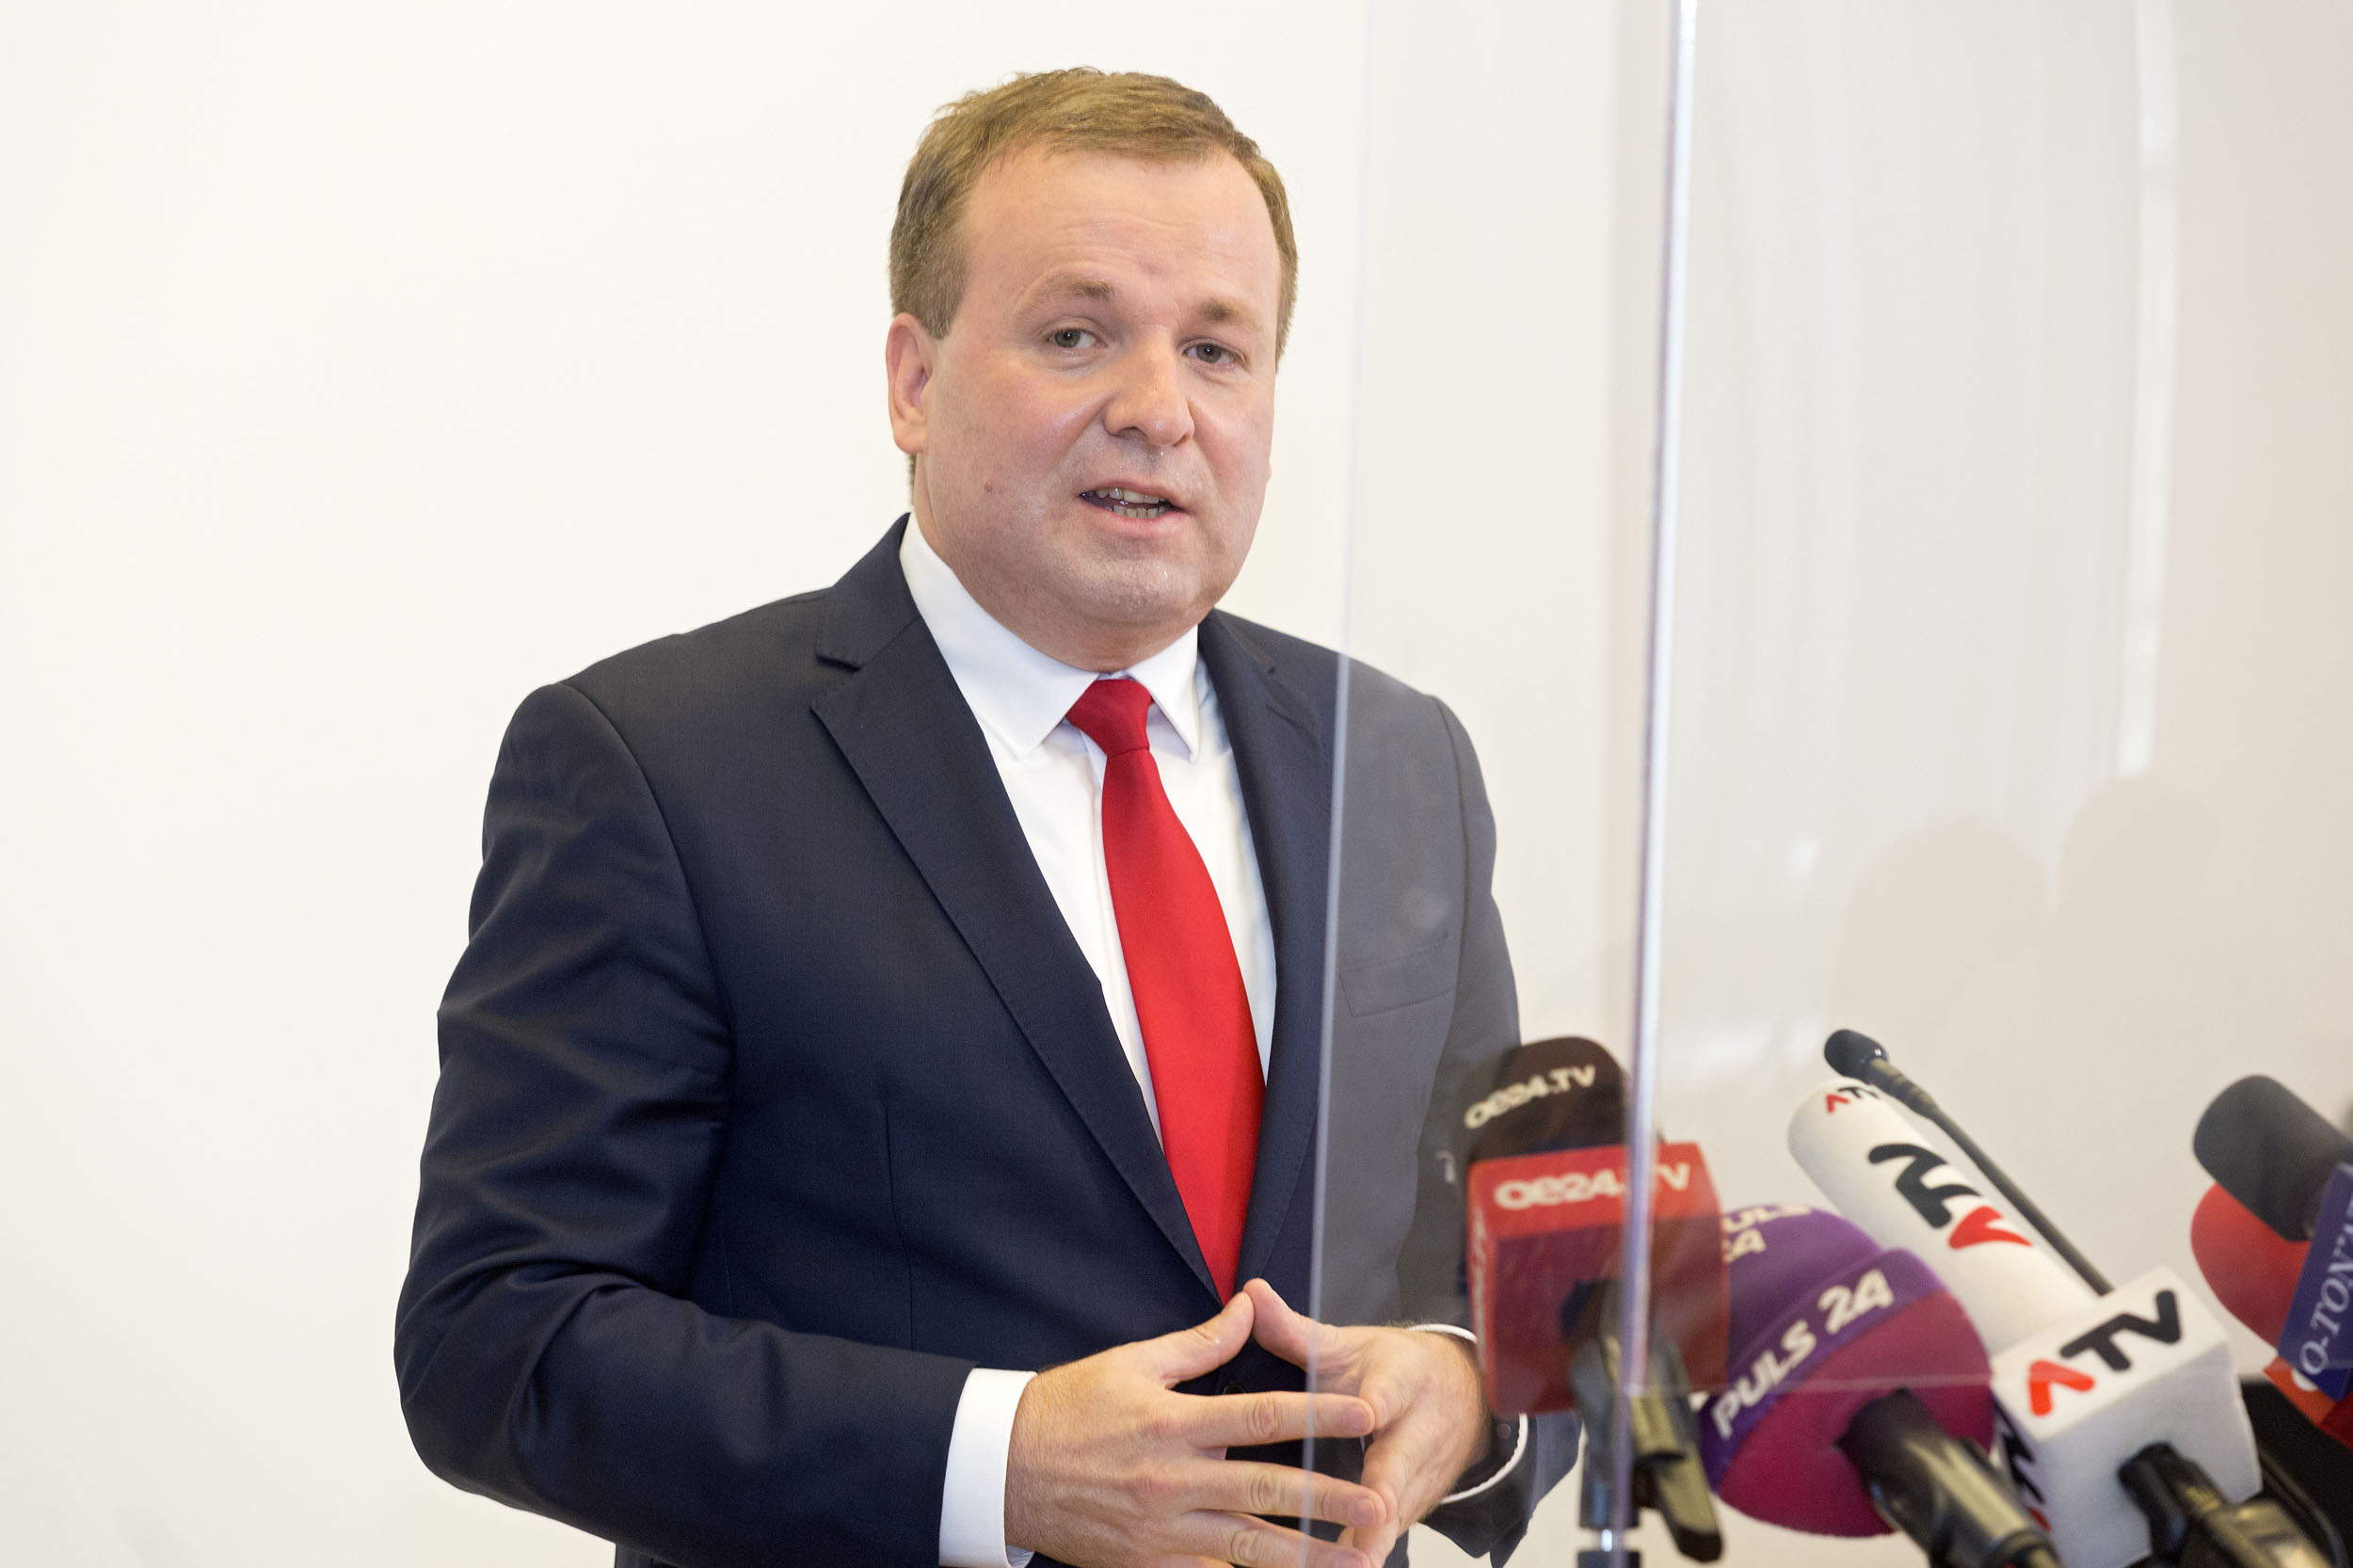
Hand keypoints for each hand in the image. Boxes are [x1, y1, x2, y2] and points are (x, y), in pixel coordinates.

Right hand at [1004, 1291, 1390, 1567]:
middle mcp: (1172, 1480)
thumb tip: (1249, 1308)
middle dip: (1328, 1499)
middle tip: (1379, 1502)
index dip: (1316, 1415)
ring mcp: (1161, 1529)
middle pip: (1266, 1491)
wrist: (1001, 1469)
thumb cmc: (1066, 1409)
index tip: (1363, 1411)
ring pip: (1247, 1546)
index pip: (1260, 1417)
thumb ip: (1199, 1342)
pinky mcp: (1148, 1563)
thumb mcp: (1131, 1363)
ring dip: (1304, 1556)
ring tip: (1354, 1559)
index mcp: (1172, 1423)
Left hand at [1242, 1279, 1490, 1565]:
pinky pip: (1392, 1533)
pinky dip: (1369, 1552)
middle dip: (1384, 1497)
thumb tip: (1251, 1294)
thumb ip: (1295, 1330)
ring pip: (1399, 1513)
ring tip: (1348, 1564)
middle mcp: (1418, 1432)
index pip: (1388, 1392)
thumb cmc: (1393, 1369)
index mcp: (1400, 1381)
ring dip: (1375, 1539)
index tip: (1368, 1416)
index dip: (1377, 1405)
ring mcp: (1422, 1476)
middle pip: (1400, 1467)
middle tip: (1369, 1519)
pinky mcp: (1417, 1507)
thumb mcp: (1348, 1345)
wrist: (1462, 1397)